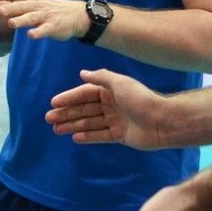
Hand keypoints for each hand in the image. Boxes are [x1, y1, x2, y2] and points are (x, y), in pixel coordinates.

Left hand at [0, 0, 87, 40]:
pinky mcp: (54, 26)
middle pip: (21, 6)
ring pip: (31, 18)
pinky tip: (31, 35)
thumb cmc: (49, 8)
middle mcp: (37, 6)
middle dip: (10, 8)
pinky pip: (45, 30)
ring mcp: (46, 16)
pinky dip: (38, 32)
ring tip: (11, 24)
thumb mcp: (33, 3)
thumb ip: (15, 4)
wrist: (77, 14)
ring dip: (21, 20)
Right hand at [46, 69, 168, 150]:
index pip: (84, 93)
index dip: (69, 98)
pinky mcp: (119, 135)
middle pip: (84, 109)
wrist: (162, 120)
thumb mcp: (119, 83)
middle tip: (49, 118)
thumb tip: (83, 73)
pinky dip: (87, 136)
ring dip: (72, 125)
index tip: (54, 103)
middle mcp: (110, 104)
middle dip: (66, 113)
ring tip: (56, 129)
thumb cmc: (141, 98)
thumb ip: (100, 77)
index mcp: (110, 90)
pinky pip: (99, 135)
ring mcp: (114, 120)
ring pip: (89, 123)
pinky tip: (74, 137)